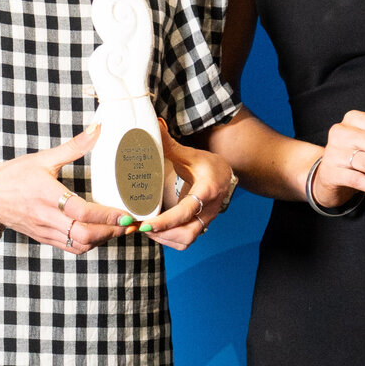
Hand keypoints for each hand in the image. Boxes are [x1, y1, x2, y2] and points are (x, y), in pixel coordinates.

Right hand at [0, 126, 126, 252]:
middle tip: (128, 223)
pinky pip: (69, 248)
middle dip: (110, 232)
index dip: (106, 215)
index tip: (126, 213)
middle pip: (83, 235)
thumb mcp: (44, 158)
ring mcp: (44, 230)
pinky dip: (88, 244)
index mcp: (47, 195)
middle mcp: (46, 217)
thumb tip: (98, 128)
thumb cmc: (14, 175)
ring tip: (118, 228)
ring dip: (101, 239)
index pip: (81, 211)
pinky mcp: (43, 238)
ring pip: (78, 245)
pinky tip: (98, 234)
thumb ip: (74, 146)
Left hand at [150, 122, 236, 250]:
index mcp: (207, 190)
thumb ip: (170, 145)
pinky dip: (168, 240)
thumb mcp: (190, 154)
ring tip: (145, 228)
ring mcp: (205, 221)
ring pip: (186, 240)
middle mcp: (208, 210)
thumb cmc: (206, 165)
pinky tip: (155, 231)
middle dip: (162, 234)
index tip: (146, 224)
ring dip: (164, 238)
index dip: (166, 221)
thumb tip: (154, 124)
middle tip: (140, 227)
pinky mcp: (200, 226)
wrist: (224, 176)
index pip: (187, 211)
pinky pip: (185, 241)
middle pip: (187, 233)